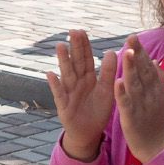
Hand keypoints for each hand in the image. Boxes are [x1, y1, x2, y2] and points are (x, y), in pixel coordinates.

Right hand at [45, 29, 117, 160]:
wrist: (89, 133)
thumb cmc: (97, 111)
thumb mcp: (107, 91)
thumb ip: (108, 73)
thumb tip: (112, 52)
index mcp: (88, 79)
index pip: (86, 59)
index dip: (84, 46)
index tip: (82, 31)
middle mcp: (77, 83)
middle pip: (76, 63)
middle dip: (74, 47)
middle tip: (72, 31)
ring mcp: (69, 93)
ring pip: (66, 74)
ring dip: (63, 60)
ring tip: (60, 46)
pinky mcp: (64, 106)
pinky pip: (59, 94)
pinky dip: (55, 85)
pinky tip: (50, 74)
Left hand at [113, 35, 163, 162]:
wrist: (159, 148)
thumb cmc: (157, 122)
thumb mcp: (161, 99)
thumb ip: (159, 80)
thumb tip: (155, 62)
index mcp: (155, 90)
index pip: (148, 67)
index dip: (141, 52)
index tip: (134, 37)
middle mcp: (150, 95)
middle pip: (143, 72)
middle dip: (137, 54)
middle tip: (131, 37)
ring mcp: (141, 106)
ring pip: (135, 84)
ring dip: (131, 69)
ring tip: (127, 53)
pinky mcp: (132, 117)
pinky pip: (126, 103)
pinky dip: (122, 93)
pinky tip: (117, 81)